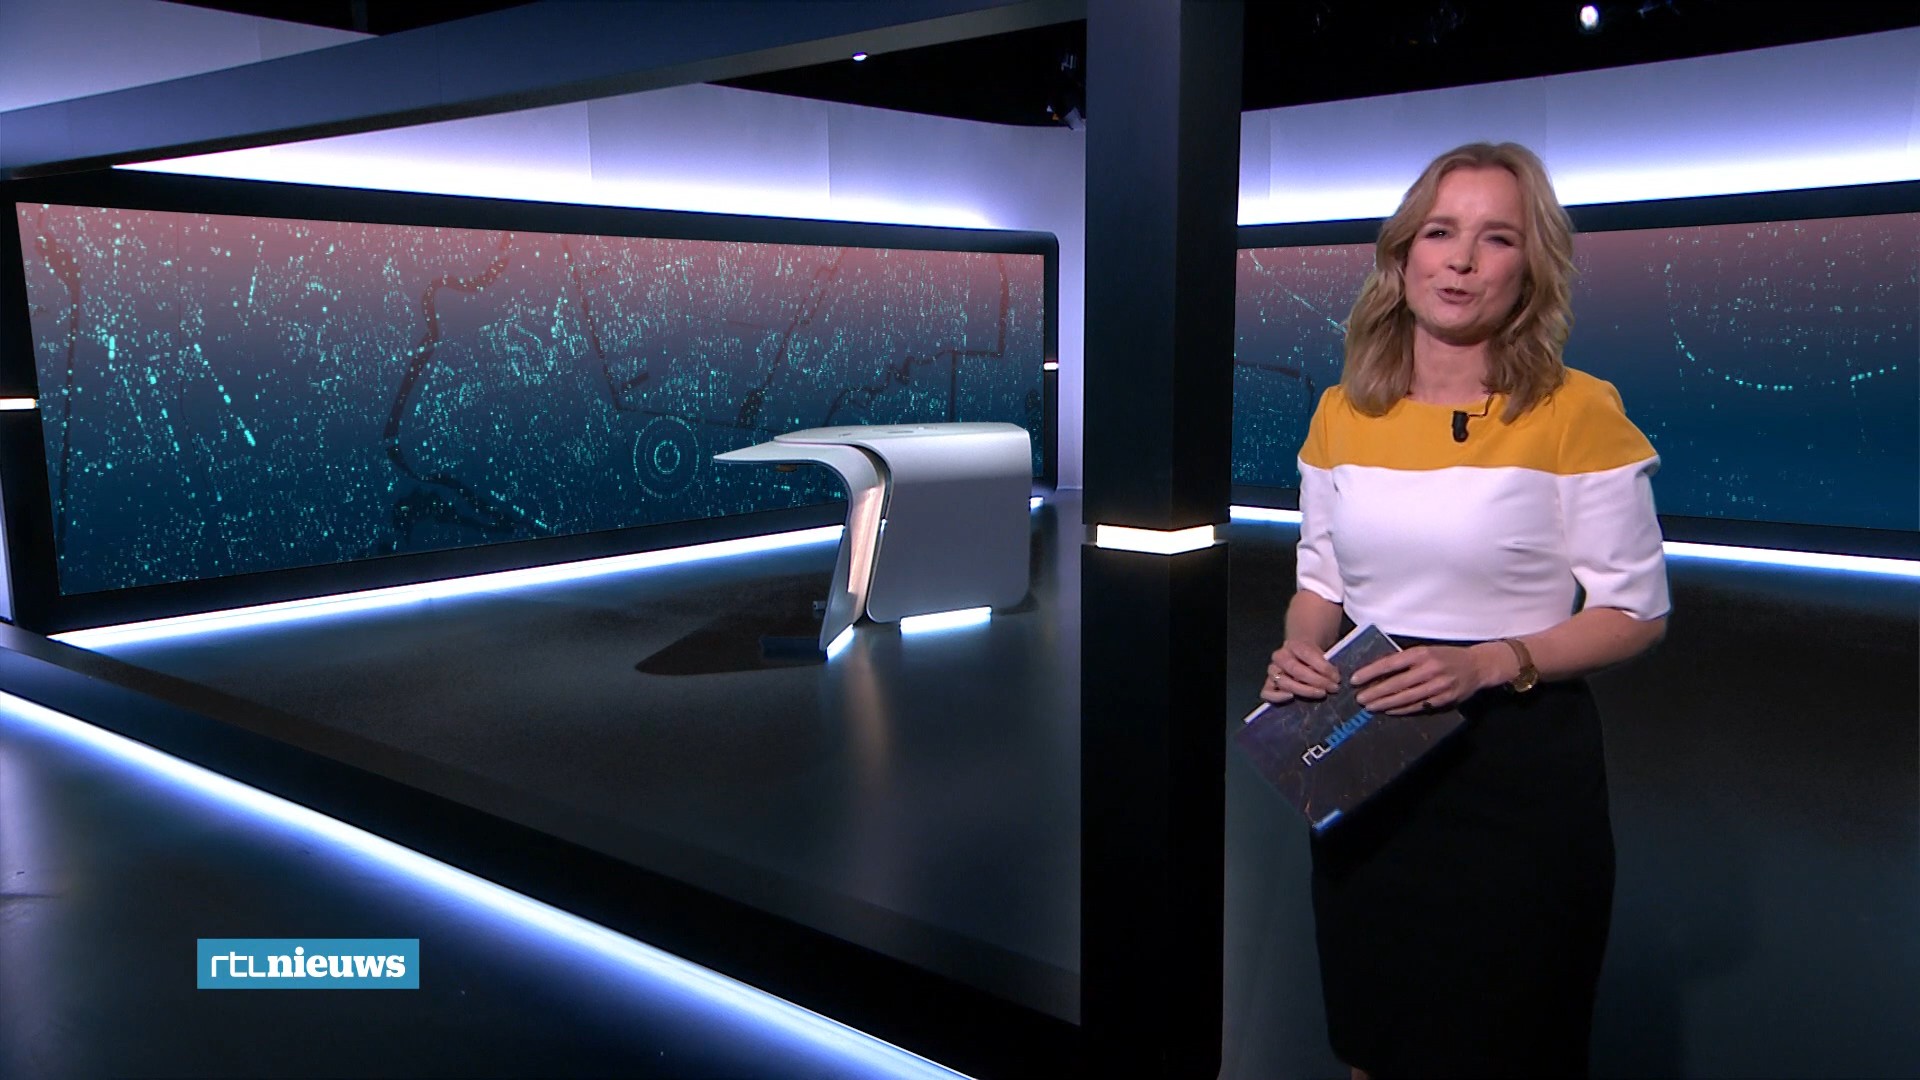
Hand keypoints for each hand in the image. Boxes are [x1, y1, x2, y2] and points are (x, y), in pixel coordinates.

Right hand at [1261, 639, 1340, 703]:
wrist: (1298, 656)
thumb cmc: (1313, 657)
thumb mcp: (1320, 654)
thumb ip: (1325, 664)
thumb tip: (1334, 679)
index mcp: (1293, 644)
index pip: (1307, 653)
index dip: (1323, 666)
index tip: (1336, 677)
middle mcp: (1279, 656)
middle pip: (1295, 669)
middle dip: (1316, 680)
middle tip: (1332, 688)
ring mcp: (1272, 671)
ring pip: (1283, 681)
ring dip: (1303, 690)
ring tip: (1320, 693)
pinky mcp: (1268, 684)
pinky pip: (1267, 692)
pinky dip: (1277, 697)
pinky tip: (1292, 698)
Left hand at [1352, 645, 1493, 714]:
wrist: (1477, 666)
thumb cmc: (1446, 656)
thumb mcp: (1426, 650)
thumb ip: (1405, 659)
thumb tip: (1378, 670)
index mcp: (1421, 653)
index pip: (1390, 663)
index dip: (1371, 672)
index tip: (1355, 679)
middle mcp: (1429, 668)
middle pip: (1396, 683)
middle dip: (1375, 692)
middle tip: (1359, 699)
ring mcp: (1438, 685)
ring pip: (1406, 697)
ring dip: (1385, 703)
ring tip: (1370, 707)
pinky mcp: (1444, 699)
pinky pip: (1418, 706)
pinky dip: (1402, 709)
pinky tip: (1389, 711)